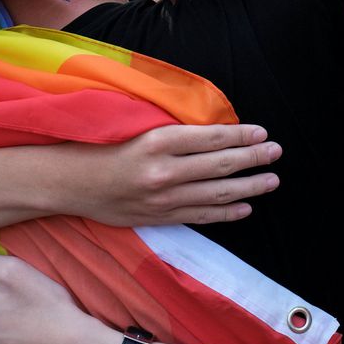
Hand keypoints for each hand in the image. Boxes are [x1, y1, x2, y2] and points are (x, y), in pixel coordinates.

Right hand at [54, 123, 280, 226]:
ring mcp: (162, 198)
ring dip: (248, 187)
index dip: (242, 136)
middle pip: (220, 165)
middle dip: (254, 159)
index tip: (262, 133)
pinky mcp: (158, 217)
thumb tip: (215, 130)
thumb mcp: (135, 126)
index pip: (212, 138)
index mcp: (158, 141)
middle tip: (277, 153)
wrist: (67, 181)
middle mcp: (164, 171)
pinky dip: (225, 213)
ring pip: (216, 194)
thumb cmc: (100, 145)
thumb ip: (173, 129)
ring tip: (271, 180)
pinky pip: (200, 216)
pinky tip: (245, 207)